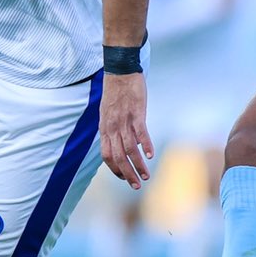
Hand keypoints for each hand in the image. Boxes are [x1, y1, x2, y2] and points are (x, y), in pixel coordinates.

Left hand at [98, 73, 154, 188]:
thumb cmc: (116, 92)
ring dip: (138, 165)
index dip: (114, 169)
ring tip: (146, 176)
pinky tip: (150, 155)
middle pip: (118, 157)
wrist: (120, 71)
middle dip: (127, 174)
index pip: (106, 155)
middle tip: (136, 186)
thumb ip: (111, 129)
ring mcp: (124, 121)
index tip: (124, 178)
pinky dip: (146, 145)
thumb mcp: (107, 113)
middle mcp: (112, 127)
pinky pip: (140, 133)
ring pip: (130, 149)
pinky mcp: (136, 113)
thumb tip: (118, 143)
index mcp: (104, 128)